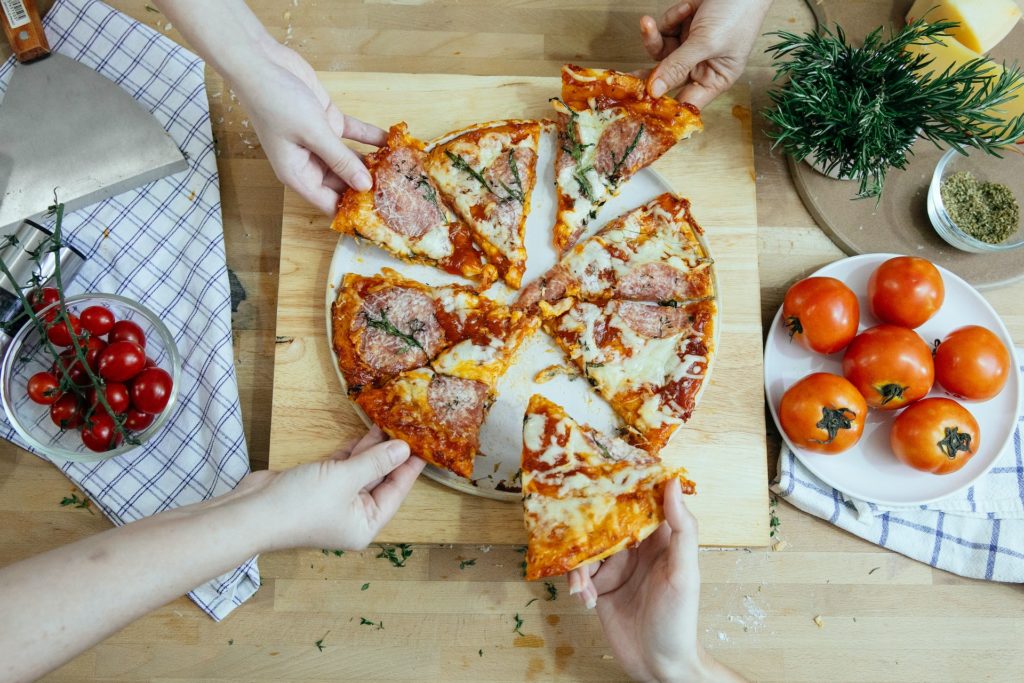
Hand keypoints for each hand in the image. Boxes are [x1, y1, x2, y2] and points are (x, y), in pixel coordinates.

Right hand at [233, 40, 386, 214]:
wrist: (261, 63)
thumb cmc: (275, 102)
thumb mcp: (312, 133)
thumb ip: (340, 160)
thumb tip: (364, 186)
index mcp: (297, 173)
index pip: (328, 203)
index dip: (352, 211)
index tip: (379, 215)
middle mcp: (309, 162)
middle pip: (343, 183)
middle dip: (368, 187)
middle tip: (398, 193)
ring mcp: (319, 142)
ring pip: (351, 159)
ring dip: (373, 162)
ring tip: (400, 170)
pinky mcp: (328, 121)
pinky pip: (354, 135)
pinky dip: (371, 137)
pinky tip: (392, 141)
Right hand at [245, 426, 424, 550]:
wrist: (250, 513)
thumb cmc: (301, 505)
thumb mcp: (345, 479)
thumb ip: (375, 462)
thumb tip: (403, 449)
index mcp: (365, 524)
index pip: (396, 491)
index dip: (410, 467)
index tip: (425, 445)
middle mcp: (353, 515)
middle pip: (380, 480)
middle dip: (391, 454)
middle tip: (408, 427)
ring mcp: (334, 501)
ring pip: (361, 470)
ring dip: (372, 448)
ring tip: (389, 423)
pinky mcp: (317, 486)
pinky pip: (343, 467)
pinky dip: (352, 451)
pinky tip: (366, 433)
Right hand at [568, 480, 742, 681]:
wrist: (659, 666)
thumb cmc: (680, 622)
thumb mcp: (684, 573)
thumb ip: (683, 529)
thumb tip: (672, 483)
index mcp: (659, 539)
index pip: (640, 502)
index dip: (622, 487)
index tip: (601, 474)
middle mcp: (635, 549)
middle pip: (604, 523)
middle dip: (586, 527)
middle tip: (574, 530)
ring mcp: (616, 568)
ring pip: (587, 547)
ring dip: (579, 564)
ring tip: (584, 586)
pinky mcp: (599, 587)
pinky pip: (579, 573)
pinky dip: (577, 582)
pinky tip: (586, 599)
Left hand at [641, 0, 772, 108]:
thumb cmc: (738, 13)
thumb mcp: (706, 43)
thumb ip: (678, 66)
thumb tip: (655, 91)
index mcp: (715, 78)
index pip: (686, 101)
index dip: (665, 106)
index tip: (642, 106)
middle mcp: (703, 65)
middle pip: (668, 79)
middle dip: (649, 73)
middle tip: (627, 77)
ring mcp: (692, 46)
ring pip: (661, 53)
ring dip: (654, 37)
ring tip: (648, 23)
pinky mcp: (684, 27)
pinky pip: (666, 30)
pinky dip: (672, 18)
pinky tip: (688, 7)